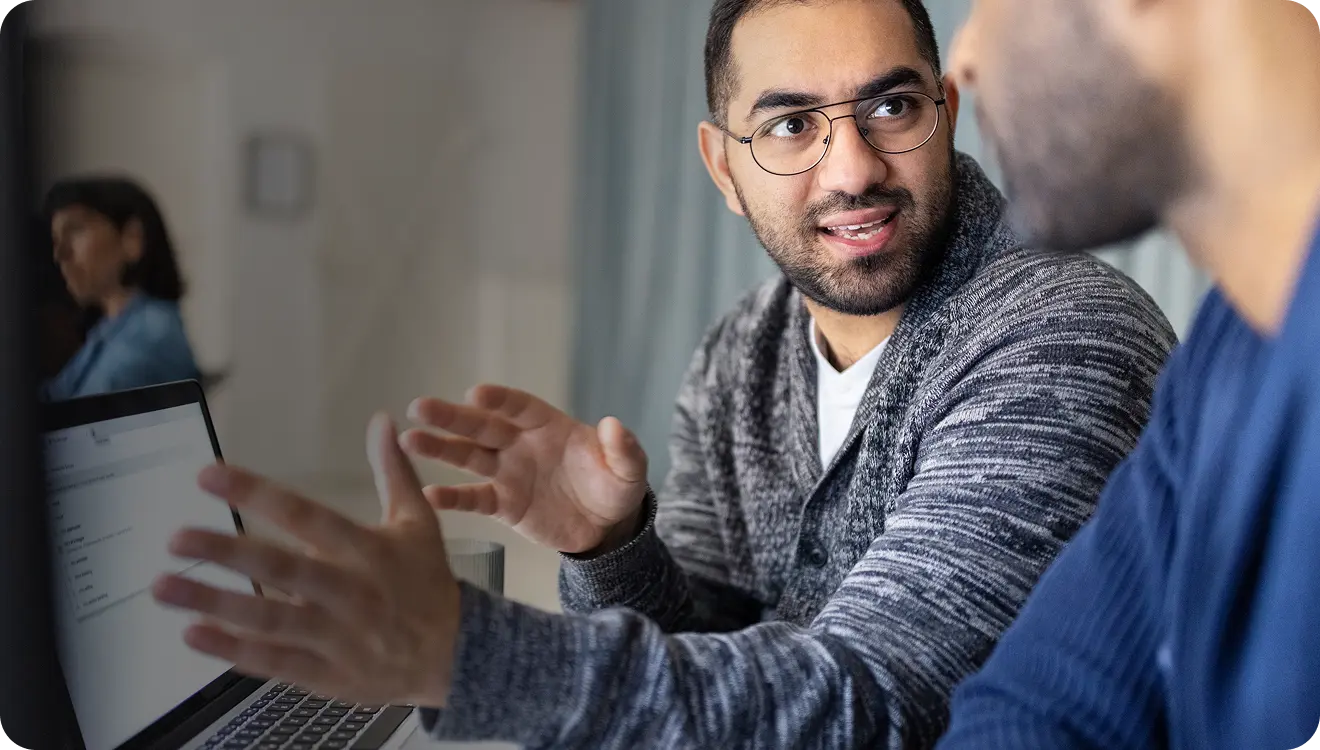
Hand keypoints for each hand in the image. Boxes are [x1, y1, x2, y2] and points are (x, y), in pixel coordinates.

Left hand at [150, 413, 461, 707]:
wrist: (456, 655)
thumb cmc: (428, 583)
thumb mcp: (419, 522)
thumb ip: (393, 471)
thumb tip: (382, 420)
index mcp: (368, 550)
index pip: (306, 515)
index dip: (257, 493)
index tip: (210, 475)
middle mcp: (349, 591)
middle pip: (281, 569)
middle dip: (227, 552)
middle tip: (176, 537)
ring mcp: (337, 637)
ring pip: (270, 619)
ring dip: (215, 603)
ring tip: (165, 587)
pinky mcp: (328, 675)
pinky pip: (275, 662)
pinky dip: (234, 651)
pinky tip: (194, 634)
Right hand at [400, 385, 648, 554]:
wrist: (606, 526)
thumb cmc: (615, 486)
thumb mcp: (628, 469)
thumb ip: (623, 449)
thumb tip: (614, 425)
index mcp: (548, 425)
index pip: (519, 406)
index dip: (499, 400)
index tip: (476, 394)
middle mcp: (521, 443)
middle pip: (482, 426)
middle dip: (452, 417)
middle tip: (420, 407)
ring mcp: (508, 472)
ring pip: (468, 456)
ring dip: (439, 448)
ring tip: (408, 440)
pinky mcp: (503, 504)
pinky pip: (474, 498)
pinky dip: (452, 497)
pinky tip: (428, 494)